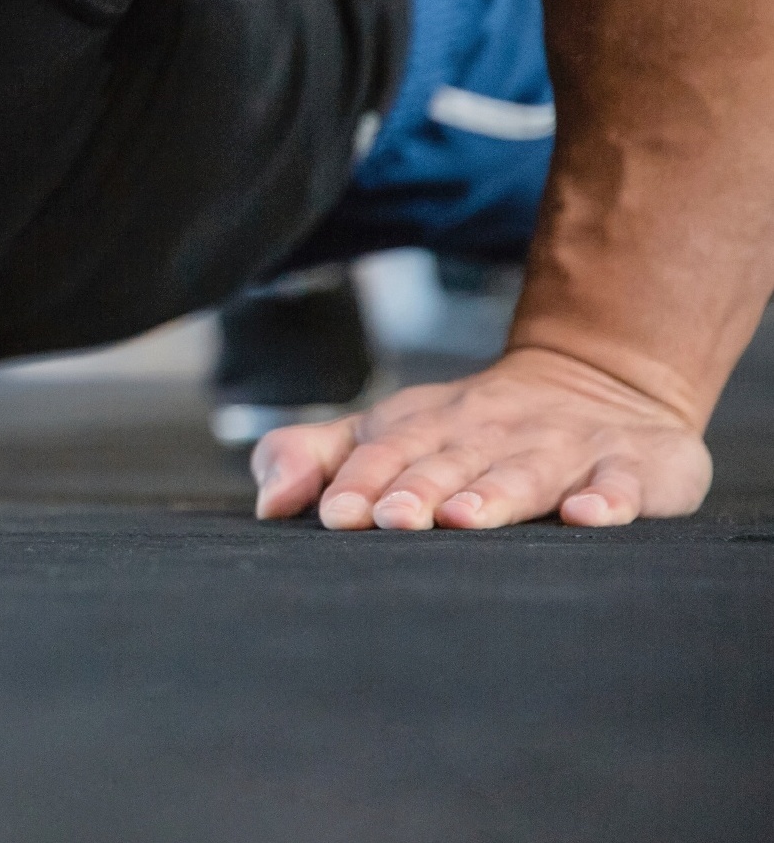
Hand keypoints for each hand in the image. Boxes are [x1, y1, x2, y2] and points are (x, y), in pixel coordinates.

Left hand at [250, 345, 711, 529]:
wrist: (596, 379)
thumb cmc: (465, 430)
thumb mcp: (388, 431)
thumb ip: (317, 458)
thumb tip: (267, 505)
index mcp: (425, 426)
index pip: (384, 453)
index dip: (358, 482)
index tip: (335, 516)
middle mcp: (491, 433)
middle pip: (449, 463)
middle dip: (417, 490)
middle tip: (390, 520)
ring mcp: (563, 446)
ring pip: (525, 472)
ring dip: (495, 494)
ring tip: (465, 518)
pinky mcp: (631, 463)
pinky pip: (623, 480)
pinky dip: (610, 496)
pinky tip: (589, 515)